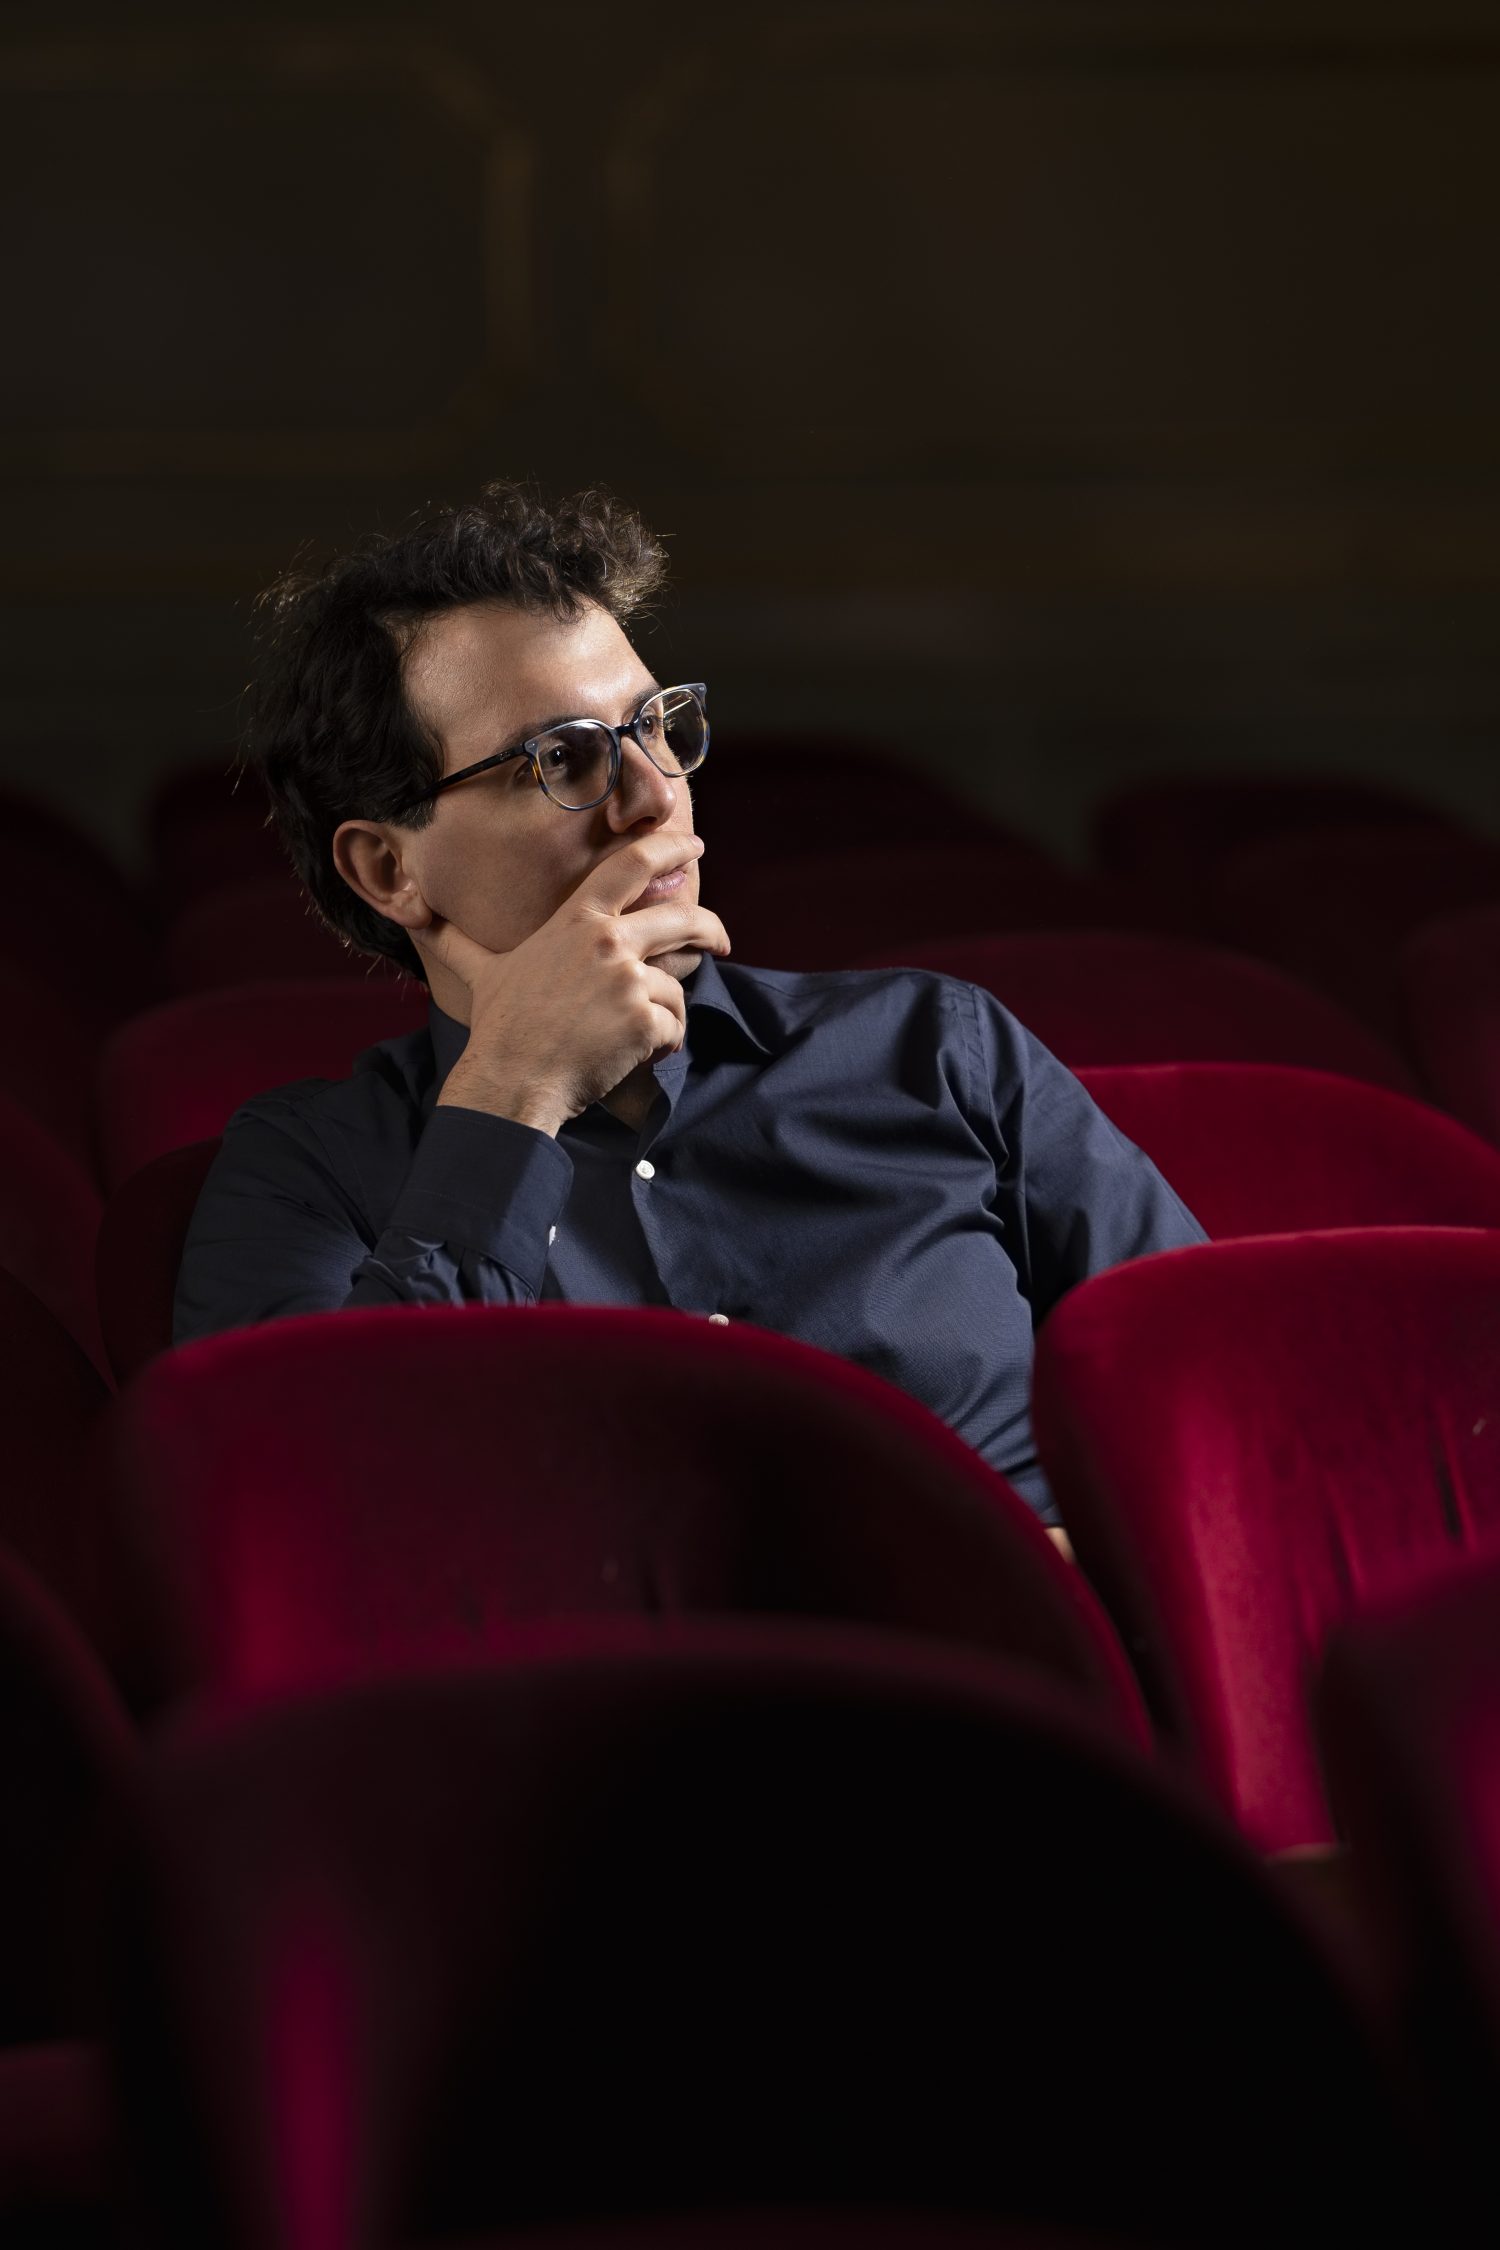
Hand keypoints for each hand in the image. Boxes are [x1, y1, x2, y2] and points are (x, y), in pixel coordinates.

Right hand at [418, 832, 730, 1134]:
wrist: (511, 1080)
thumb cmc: (500, 1027)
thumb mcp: (482, 973)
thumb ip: (456, 940)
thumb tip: (413, 914)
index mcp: (576, 921)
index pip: (631, 864)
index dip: (669, 848)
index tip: (693, 846)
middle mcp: (607, 942)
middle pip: (683, 918)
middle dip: (711, 928)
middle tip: (722, 940)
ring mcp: (628, 981)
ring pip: (677, 987)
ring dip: (665, 1013)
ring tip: (633, 1035)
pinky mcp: (645, 1020)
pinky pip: (675, 1027)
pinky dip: (662, 1045)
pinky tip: (633, 1055)